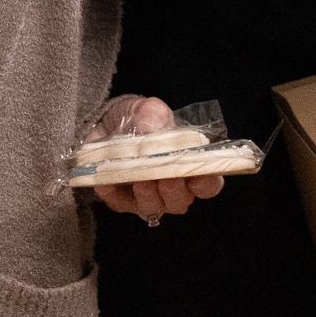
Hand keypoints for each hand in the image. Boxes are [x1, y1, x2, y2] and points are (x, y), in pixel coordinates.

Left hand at [87, 95, 225, 225]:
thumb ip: (154, 116)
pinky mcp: (121, 200)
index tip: (199, 173)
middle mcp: (173, 189)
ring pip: (153, 207)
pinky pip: (119, 202)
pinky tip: (107, 181)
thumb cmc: (141, 120)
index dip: (207, 182)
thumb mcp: (150, 109)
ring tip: (141, 180)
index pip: (208, 184)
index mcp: (190, 167)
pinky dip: (113, 193)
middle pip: (181, 201)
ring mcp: (147, 198)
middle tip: (167, 177)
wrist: (108, 124)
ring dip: (148, 195)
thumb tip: (149, 130)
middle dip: (175, 191)